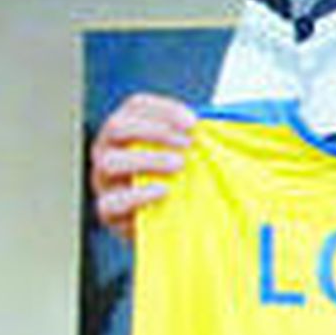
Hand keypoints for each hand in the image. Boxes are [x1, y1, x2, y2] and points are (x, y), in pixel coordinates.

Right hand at [90, 92, 196, 239]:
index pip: (136, 106)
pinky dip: (137, 195)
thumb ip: (200, 141)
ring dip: (147, 159)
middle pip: (117, 127)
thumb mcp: (191, 158)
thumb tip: (231, 127)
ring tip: (178, 165)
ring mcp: (104, 180)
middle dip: (155, 131)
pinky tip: (162, 191)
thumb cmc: (181, 183)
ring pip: (110, 161)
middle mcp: (108, 150)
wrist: (170, 228)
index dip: (163, 109)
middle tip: (187, 143)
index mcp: (127, 130)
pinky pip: (111, 202)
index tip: (193, 121)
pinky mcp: (108, 212)